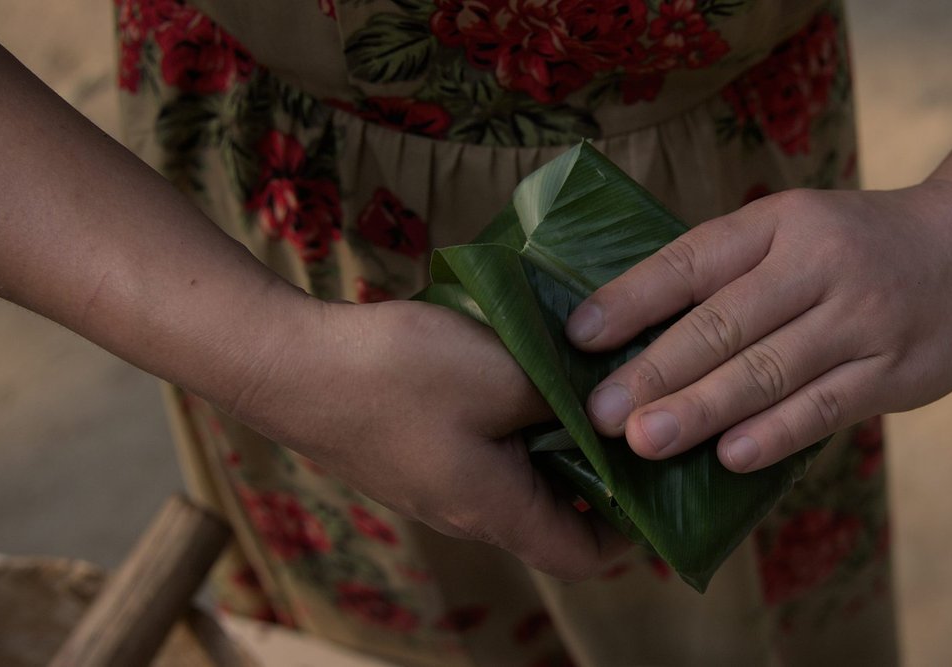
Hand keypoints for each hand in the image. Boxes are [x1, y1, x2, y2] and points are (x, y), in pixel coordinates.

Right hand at [227, 298, 627, 579]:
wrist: (288, 363)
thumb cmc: (398, 374)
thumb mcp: (504, 374)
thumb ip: (565, 395)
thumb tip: (607, 405)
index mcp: (497, 510)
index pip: (586, 558)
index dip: (635, 531)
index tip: (663, 477)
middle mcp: (467, 513)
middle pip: (556, 518)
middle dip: (601, 476)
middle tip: (636, 418)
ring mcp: (434, 485)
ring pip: (520, 480)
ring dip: (556, 443)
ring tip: (586, 387)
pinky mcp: (412, 455)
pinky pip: (484, 453)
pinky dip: (516, 425)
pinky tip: (524, 373)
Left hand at [565, 182, 951, 472]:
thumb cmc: (856, 245)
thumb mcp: (794, 229)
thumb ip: (729, 273)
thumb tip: (631, 335)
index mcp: (780, 223)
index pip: (694, 259)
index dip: (633, 297)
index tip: (578, 335)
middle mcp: (819, 264)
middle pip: (725, 321)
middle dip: (656, 370)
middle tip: (601, 412)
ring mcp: (861, 318)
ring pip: (770, 369)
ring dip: (704, 409)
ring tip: (646, 442)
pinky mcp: (895, 369)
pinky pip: (826, 405)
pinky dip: (777, 432)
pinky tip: (732, 457)